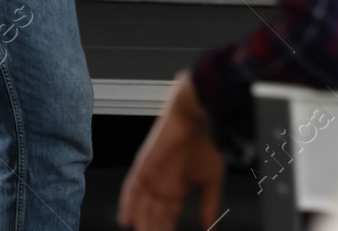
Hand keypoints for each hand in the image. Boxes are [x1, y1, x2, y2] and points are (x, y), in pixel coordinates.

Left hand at [117, 71, 223, 230]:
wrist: (200, 117)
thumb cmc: (208, 143)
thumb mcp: (212, 180)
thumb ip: (209, 204)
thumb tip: (210, 228)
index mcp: (178, 186)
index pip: (169, 214)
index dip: (167, 228)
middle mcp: (163, 182)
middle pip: (153, 213)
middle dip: (153, 228)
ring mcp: (152, 173)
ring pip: (142, 204)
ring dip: (141, 221)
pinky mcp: (144, 164)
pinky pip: (131, 187)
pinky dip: (127, 203)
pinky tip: (125, 219)